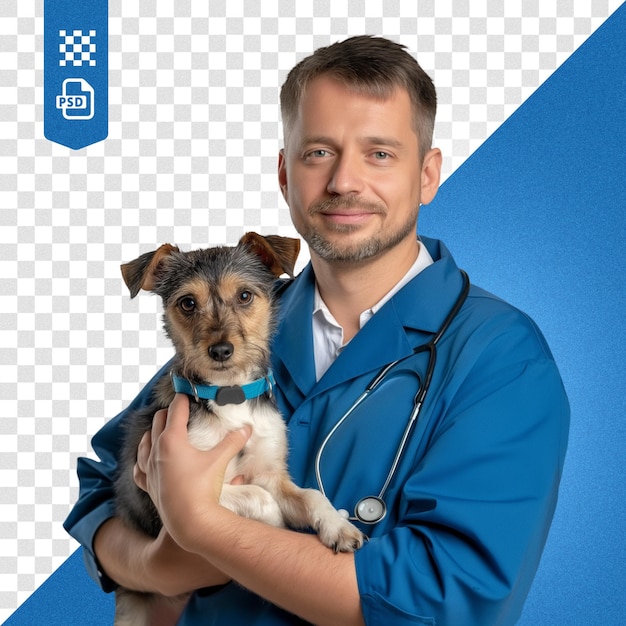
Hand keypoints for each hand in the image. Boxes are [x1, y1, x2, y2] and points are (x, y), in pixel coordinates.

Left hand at [134, 393, 251, 547]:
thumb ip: (233, 441)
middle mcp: (156, 451)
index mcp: (172, 440)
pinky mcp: (148, 485)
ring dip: (152, 432)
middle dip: (168, 413)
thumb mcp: (220, 460)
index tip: (185, 393)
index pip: (175, 411)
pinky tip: (143, 460)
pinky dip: (141, 459)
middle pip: (158, 423)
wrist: (191, 522)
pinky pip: (139, 468)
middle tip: (177, 408)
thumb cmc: (203, 488)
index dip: (181, 399)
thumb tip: (247, 428)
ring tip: (158, 429)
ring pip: (144, 443)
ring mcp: (149, 469)